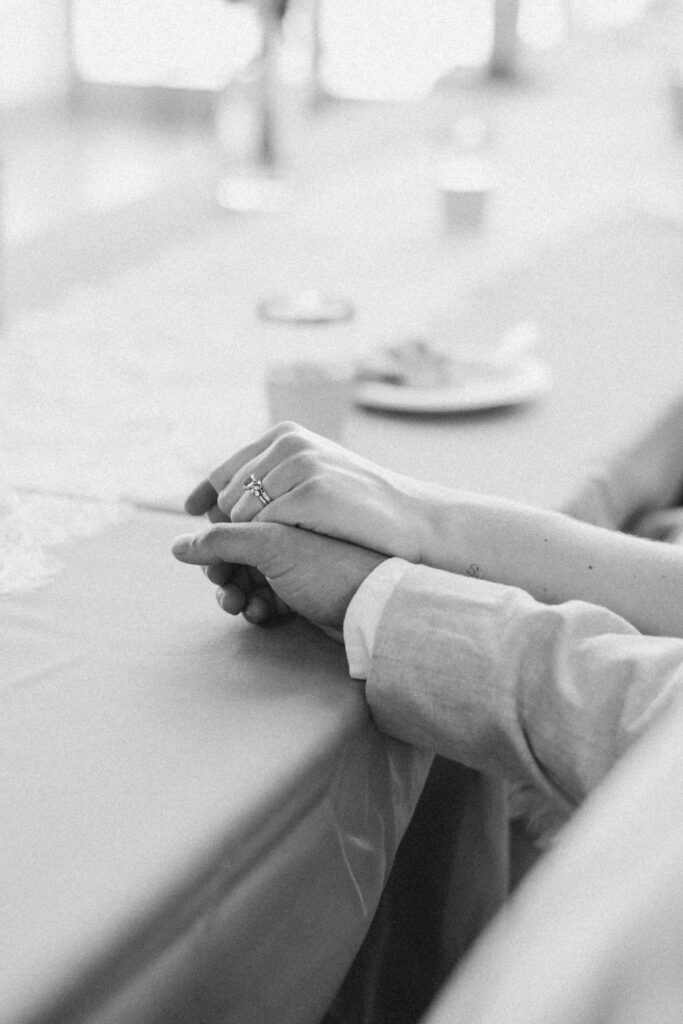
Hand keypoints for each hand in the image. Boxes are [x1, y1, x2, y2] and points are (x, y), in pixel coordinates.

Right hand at [171, 521, 385, 632]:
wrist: (377, 605)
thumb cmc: (329, 567)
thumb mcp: (270, 546)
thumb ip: (221, 541)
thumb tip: (177, 546)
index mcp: (281, 502)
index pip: (229, 510)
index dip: (210, 534)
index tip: (204, 558)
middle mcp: (287, 525)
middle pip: (234, 544)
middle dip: (220, 567)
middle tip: (221, 584)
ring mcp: (295, 557)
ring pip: (245, 572)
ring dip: (234, 589)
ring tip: (236, 604)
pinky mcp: (302, 586)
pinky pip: (264, 594)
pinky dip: (256, 603)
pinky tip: (260, 613)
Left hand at [184, 421, 427, 563]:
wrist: (415, 520)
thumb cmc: (366, 506)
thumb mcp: (319, 474)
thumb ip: (277, 475)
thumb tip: (223, 494)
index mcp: (287, 435)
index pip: (226, 469)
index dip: (205, 493)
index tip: (191, 511)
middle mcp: (290, 444)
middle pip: (228, 494)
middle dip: (227, 524)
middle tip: (241, 547)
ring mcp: (301, 467)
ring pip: (241, 512)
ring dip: (246, 537)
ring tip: (268, 554)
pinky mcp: (311, 493)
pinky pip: (263, 525)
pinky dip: (268, 541)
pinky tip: (288, 550)